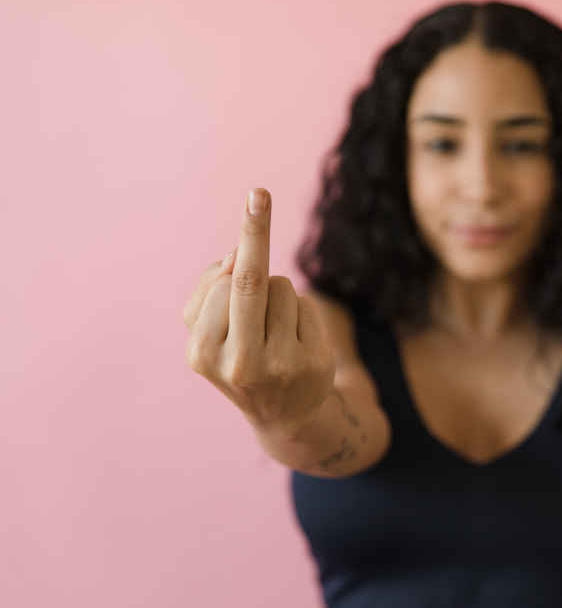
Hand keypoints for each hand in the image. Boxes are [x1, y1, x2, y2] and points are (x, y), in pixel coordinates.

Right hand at [182, 188, 334, 436]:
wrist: (285, 414)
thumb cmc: (241, 358)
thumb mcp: (212, 334)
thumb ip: (212, 291)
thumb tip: (238, 253)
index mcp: (202, 353)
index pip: (222, 284)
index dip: (244, 241)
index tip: (255, 199)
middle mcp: (238, 363)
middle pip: (249, 282)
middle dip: (254, 232)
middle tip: (258, 193)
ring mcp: (279, 365)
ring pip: (281, 287)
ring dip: (278, 292)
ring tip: (273, 327)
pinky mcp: (312, 363)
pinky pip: (306, 304)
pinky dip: (300, 309)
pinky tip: (295, 338)